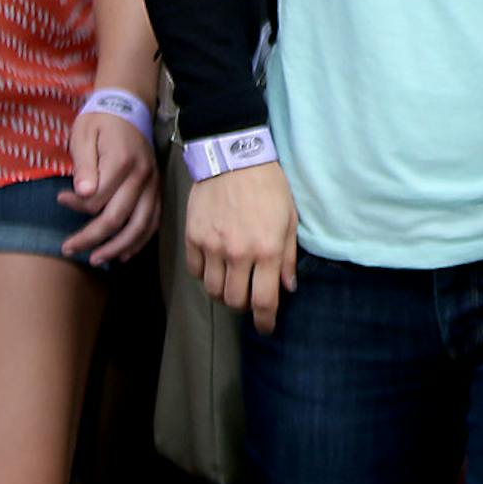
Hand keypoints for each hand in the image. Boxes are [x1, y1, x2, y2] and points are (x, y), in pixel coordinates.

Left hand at [59, 107, 160, 266]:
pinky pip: (152, 221)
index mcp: (122, 161)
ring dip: (116, 247)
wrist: (128, 106)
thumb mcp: (84, 134)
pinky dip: (139, 241)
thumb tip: (83, 194)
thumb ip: (84, 165)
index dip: (76, 206)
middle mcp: (141, 176)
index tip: (60, 199)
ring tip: (96, 259)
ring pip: (139, 226)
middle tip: (68, 249)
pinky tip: (123, 253)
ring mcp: (152, 184)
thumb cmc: (100, 121)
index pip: (98, 198)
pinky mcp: (156, 189)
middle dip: (91, 238)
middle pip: (117, 218)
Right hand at [186, 162, 296, 334]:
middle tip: (251, 296)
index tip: (266, 327)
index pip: (264, 302)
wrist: (233, 156)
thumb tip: (289, 287)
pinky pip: (196, 272)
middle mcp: (238, 253)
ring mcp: (212, 247)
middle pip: (235, 301)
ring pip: (214, 291)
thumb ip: (288, 256)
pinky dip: (205, 275)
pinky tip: (216, 264)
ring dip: (225, 291)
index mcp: (266, 250)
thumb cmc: (268, 186)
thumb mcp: (289, 218)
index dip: (266, 321)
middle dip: (245, 306)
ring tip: (233, 280)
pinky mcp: (193, 238)